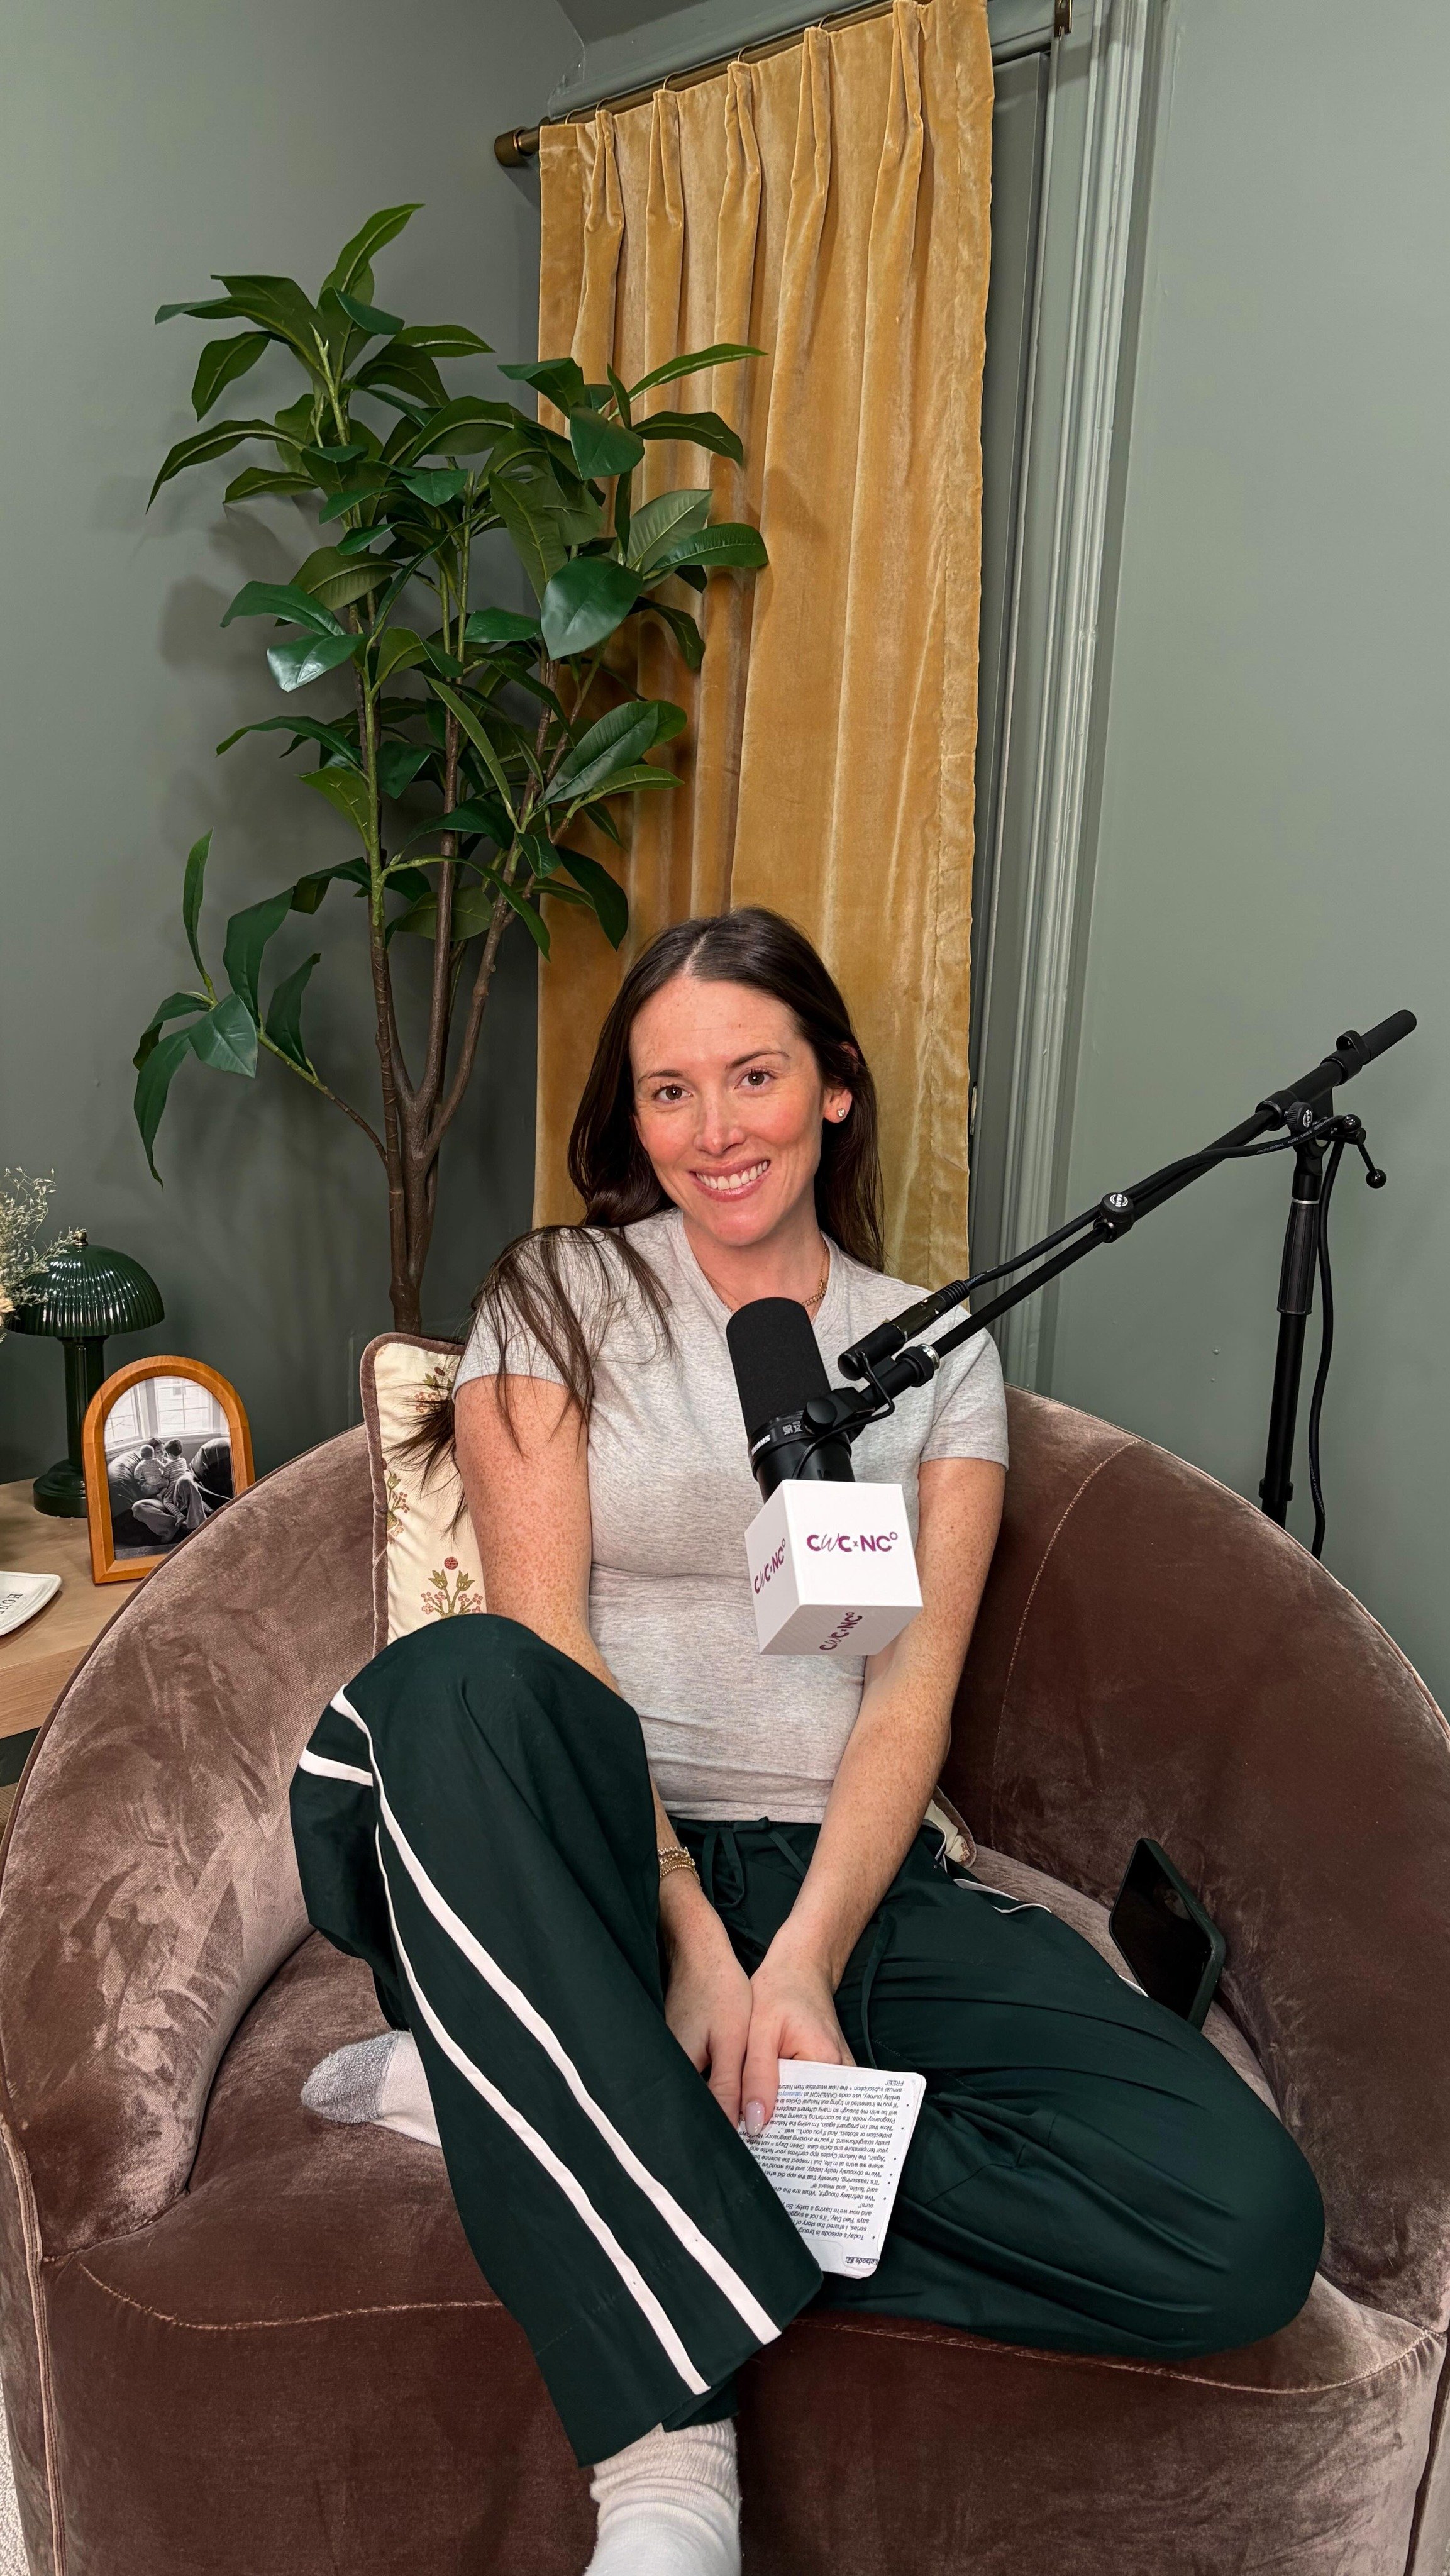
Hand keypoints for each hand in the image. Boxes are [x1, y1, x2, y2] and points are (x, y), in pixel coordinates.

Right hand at [662, 1885, 754, 2126]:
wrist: (696, 1951)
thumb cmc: (716, 1990)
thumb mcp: (731, 2040)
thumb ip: (730, 2086)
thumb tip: (740, 2129)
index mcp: (677, 2073)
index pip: (695, 2124)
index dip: (717, 2144)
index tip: (745, 2161)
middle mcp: (665, 2073)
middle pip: (694, 2116)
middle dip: (719, 2133)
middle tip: (753, 2149)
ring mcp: (668, 2062)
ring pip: (696, 2101)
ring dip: (719, 2114)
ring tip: (749, 2131)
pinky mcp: (676, 2054)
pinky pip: (695, 2085)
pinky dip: (715, 2094)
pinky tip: (736, 2099)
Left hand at [742, 1935, 854, 2134]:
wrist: (799, 1968)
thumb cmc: (778, 1992)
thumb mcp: (758, 2031)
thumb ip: (756, 2077)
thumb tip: (755, 2123)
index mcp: (825, 2060)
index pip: (807, 2113)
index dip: (782, 2135)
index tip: (759, 2152)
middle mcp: (841, 2070)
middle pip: (814, 2117)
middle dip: (788, 2136)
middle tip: (758, 2154)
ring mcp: (840, 2072)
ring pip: (814, 2111)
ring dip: (791, 2124)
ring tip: (764, 2142)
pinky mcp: (832, 2072)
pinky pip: (815, 2099)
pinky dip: (795, 2109)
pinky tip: (775, 2119)